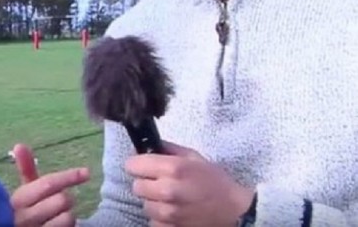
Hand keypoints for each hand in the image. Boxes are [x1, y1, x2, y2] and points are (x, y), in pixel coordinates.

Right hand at [10, 143, 89, 226]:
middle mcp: (24, 217)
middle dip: (66, 199)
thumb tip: (19, 144)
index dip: (69, 176)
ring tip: (57, 216)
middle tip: (59, 202)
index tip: (86, 172)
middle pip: (62, 199)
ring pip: (68, 217)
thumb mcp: (25, 191)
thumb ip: (26, 169)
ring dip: (68, 215)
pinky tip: (58, 226)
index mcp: (18, 199)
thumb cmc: (25, 210)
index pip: (48, 183)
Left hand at [125, 141, 253, 226]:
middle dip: (146, 183)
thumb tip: (144, 147)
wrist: (235, 211)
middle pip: (136, 186)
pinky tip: (174, 211)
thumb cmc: (215, 181)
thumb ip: (167, 149)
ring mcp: (169, 213)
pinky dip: (160, 218)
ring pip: (145, 205)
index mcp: (172, 168)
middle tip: (160, 183)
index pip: (132, 165)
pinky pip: (153, 221)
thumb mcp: (193, 157)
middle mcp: (167, 190)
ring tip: (169, 199)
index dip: (137, 165)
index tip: (143, 166)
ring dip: (153, 202)